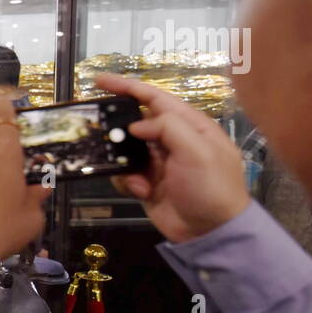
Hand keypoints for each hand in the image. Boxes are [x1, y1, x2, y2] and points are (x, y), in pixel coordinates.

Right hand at [94, 73, 249, 242]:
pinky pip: (126, 174)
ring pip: (127, 150)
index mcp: (190, 126)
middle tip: (100, 131)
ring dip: (124, 161)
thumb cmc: (211, 187)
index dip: (128, 87)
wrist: (211, 232)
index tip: (100, 81)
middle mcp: (173, 141)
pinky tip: (142, 192)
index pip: (155, 98)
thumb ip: (168, 128)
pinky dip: (129, 182)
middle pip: (137, 123)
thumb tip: (136, 125)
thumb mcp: (197, 151)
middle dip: (118, 128)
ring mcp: (159, 163)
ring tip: (132, 173)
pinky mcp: (148, 184)